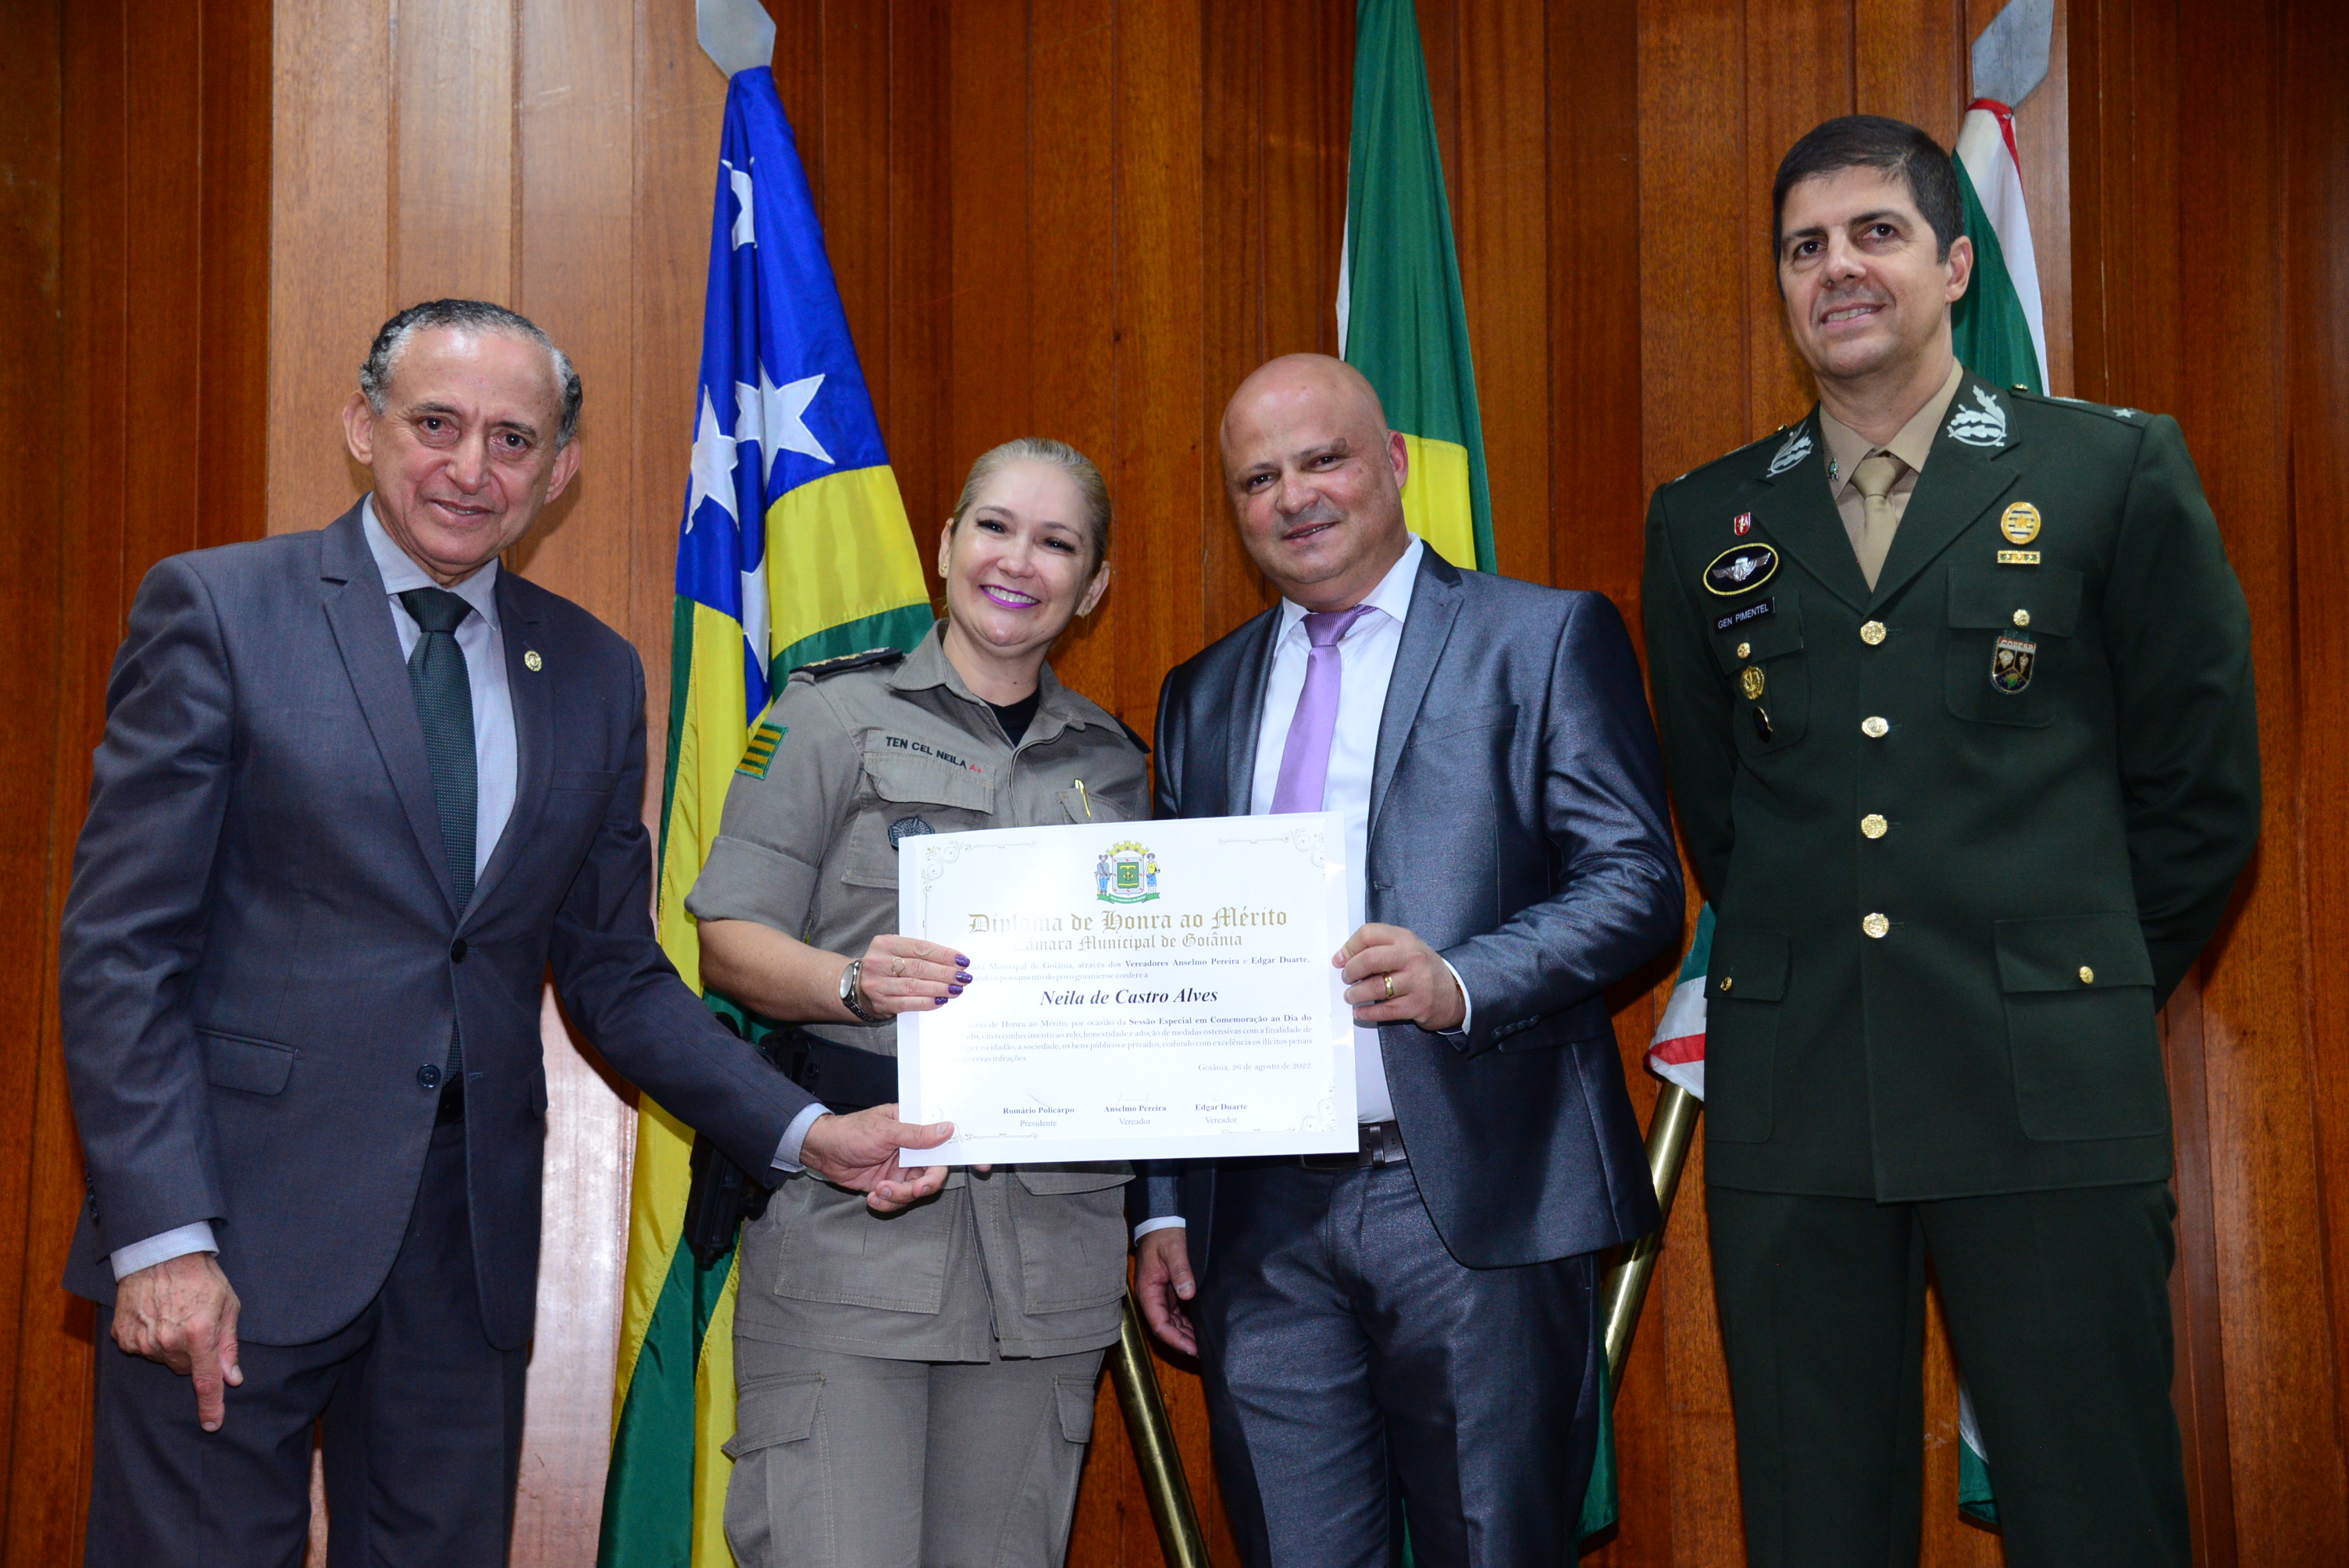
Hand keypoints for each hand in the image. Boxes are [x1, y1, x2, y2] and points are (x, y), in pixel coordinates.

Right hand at [112, 1253, 241, 1430]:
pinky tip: (155, 1316)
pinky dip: (150, 1339)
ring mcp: (143, 1339)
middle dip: (194, 1354)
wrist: (160, 1253)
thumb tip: (232, 1378)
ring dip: (171, 1346)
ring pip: (163, 1360)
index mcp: (199, 1333)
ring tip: (175, 1315)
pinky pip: (142, 1349)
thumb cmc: (201, 1276)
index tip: (212, 1424)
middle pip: (184, 1368)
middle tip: (196, 1324)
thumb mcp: (228, 1305)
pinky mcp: (123, 1335)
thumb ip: (228, 1346)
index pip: (205, 1381)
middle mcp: (168, 1341)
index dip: (211, 1405)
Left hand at [799, 1104, 955, 1212]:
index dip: (965, 1151)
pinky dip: (887, 1203)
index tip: (983, 1165)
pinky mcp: (888, 1185)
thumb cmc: (851, 1131)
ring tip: (880, 1190)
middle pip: (935, 1171)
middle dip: (926, 1184)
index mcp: (915, 1127)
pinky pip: (898, 1201)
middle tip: (916, 1189)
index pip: (946, 1138)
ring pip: (916, 1190)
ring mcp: (901, 1168)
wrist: (821, 1151)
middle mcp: (912, 1149)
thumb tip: (948, 1130)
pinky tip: (873, 1197)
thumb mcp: (885, 1130)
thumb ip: (917, 1134)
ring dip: (900, 1195)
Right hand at [850, 935, 970, 1016]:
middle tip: (963, 976)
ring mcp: (878, 984)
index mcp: (885, 944)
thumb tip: (951, 961)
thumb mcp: (893, 951)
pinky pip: (908, 1003)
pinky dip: (927, 1002)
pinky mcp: (881, 1003)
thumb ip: (916, 952)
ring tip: (957, 989)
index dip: (943, 954)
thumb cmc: (883, 966)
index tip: (961, 960)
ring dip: (939, 988)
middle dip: (945, 972)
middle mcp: (878, 963)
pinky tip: (941, 1000)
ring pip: (914, 985)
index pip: (920, 948)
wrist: (853, 986)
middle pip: (919, 967)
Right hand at [1133, 1227, 1196, 1355]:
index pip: (1159, 1324)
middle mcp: (1152, 1296)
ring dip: (1185, 1334)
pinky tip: (1199, 1327)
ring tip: (1204, 1343)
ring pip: (1172, 1322)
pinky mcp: (1169, 1290)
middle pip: (1165, 1327)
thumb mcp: (1174, 1249)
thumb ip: (1181, 1271)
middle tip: (1203, 1351)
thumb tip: (1187, 1293)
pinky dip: (1187, 1322)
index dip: (1175, 1339)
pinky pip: (1176, 1312)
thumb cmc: (1165, 1234)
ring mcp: (1160, 1294)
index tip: (1192, 1348)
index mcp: (1148, 1290)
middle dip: (1183, 1341)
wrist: (1162, 1221)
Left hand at [1335, 923, 1464, 1031]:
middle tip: (1346, 978)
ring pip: (1375, 987)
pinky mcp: (1416, 1005)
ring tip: (1351, 996)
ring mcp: (1416, 982)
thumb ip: (1378, 948)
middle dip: (1351, 971)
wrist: (1454, 992)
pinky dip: (1366, 1012)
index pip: (1369, 934)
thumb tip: (1343, 957)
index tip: (1340, 959)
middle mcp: (1412, 957)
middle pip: (1370, 959)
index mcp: (1405, 939)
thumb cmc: (1422, 969)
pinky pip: (1384, 1010)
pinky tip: (1359, 1012)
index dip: (1349, 947)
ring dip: (1356, 994)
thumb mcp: (1405, 948)